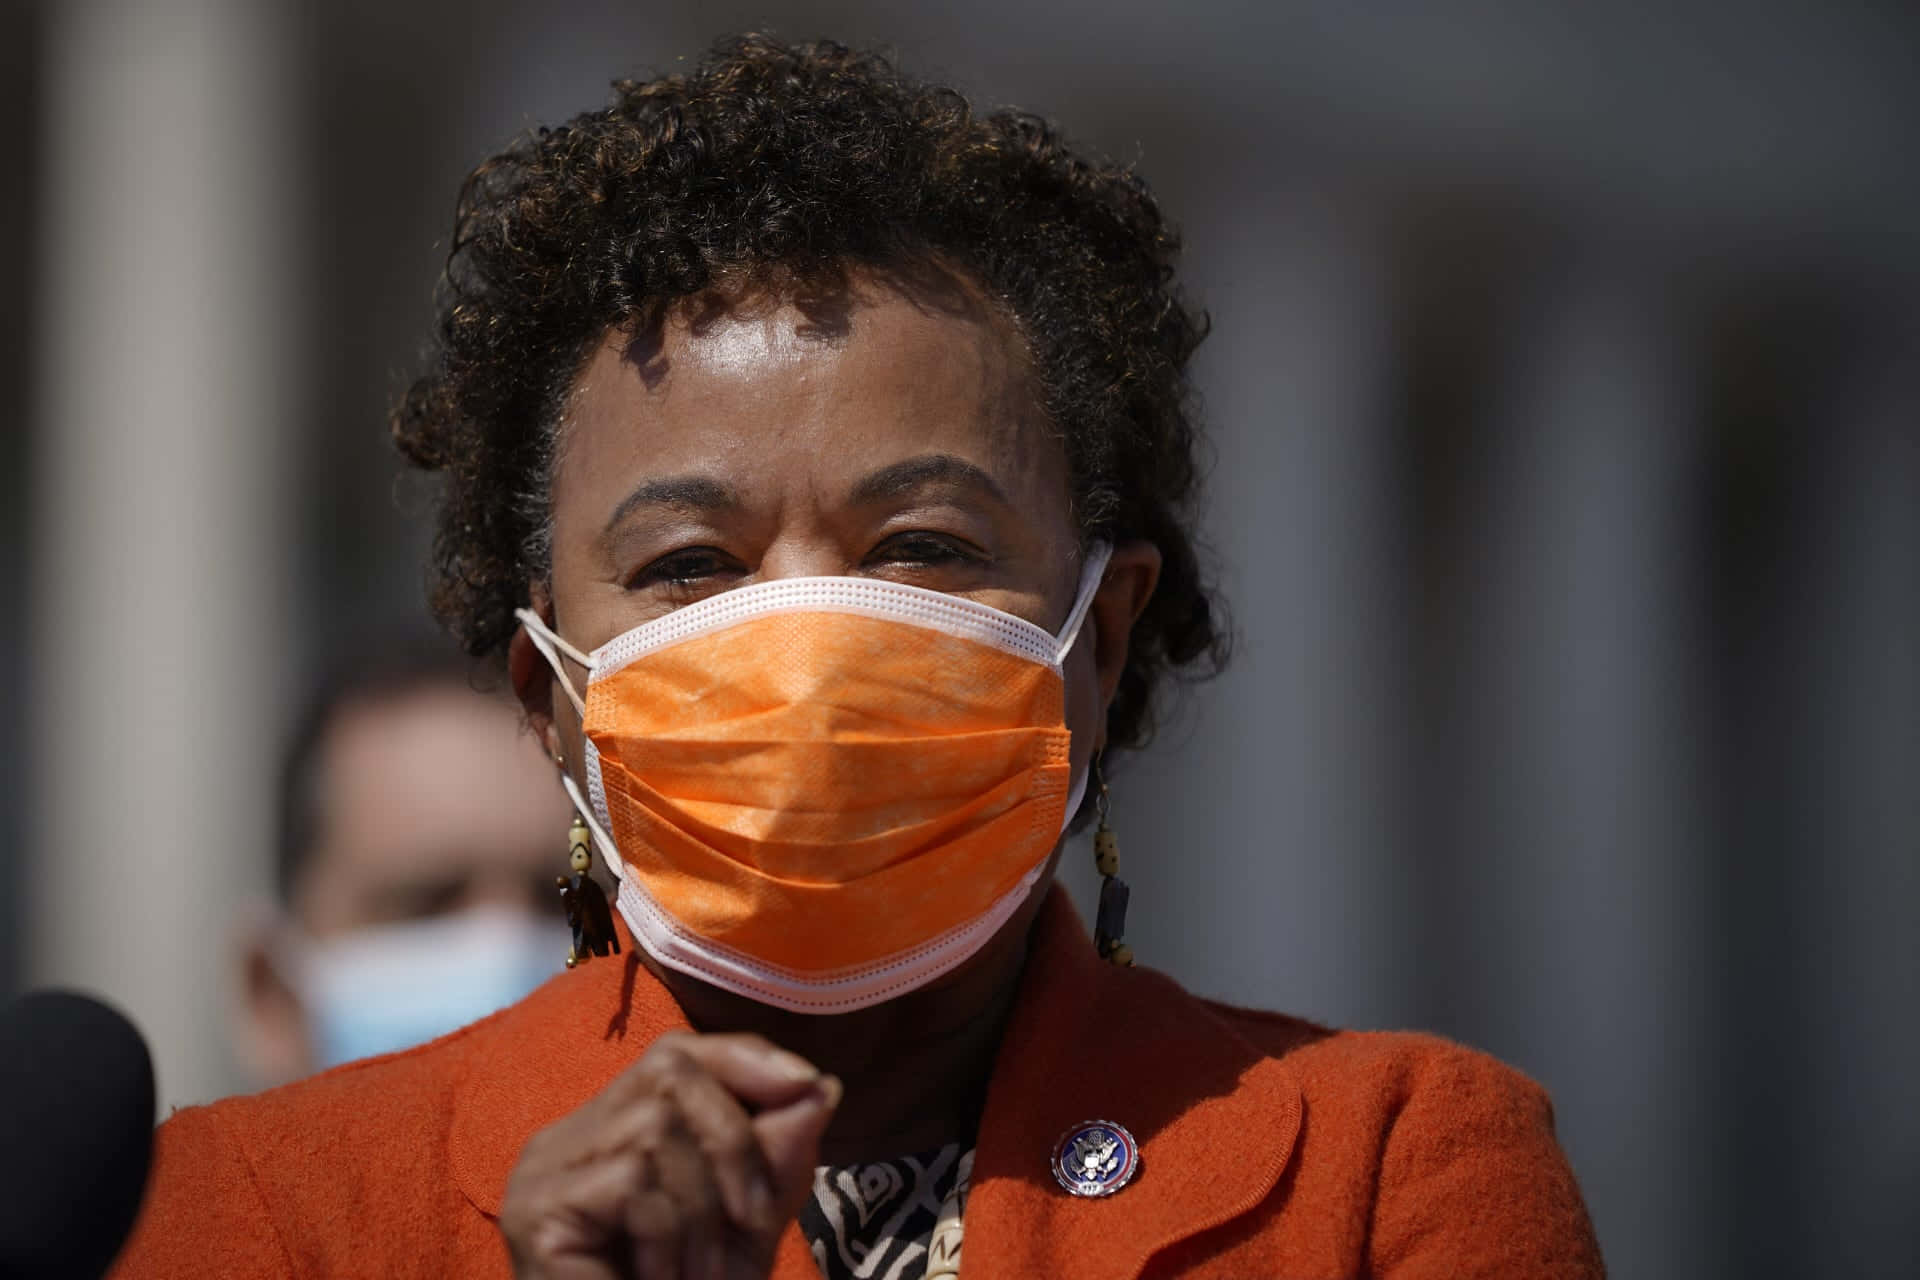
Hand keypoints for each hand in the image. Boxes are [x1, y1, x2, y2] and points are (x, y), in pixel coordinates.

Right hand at [501, 1031, 840, 1278]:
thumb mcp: (748, 1224)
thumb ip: (778, 1156)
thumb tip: (820, 1085)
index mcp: (611, 1130)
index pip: (675, 1054)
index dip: (743, 1057)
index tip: (807, 1085)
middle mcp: (568, 1138)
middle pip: (668, 1072)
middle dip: (734, 1138)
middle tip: (754, 1221)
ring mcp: (543, 1171)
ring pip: (653, 1128)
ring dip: (703, 1206)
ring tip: (703, 1274)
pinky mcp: (536, 1211)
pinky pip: (631, 1181)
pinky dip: (670, 1234)